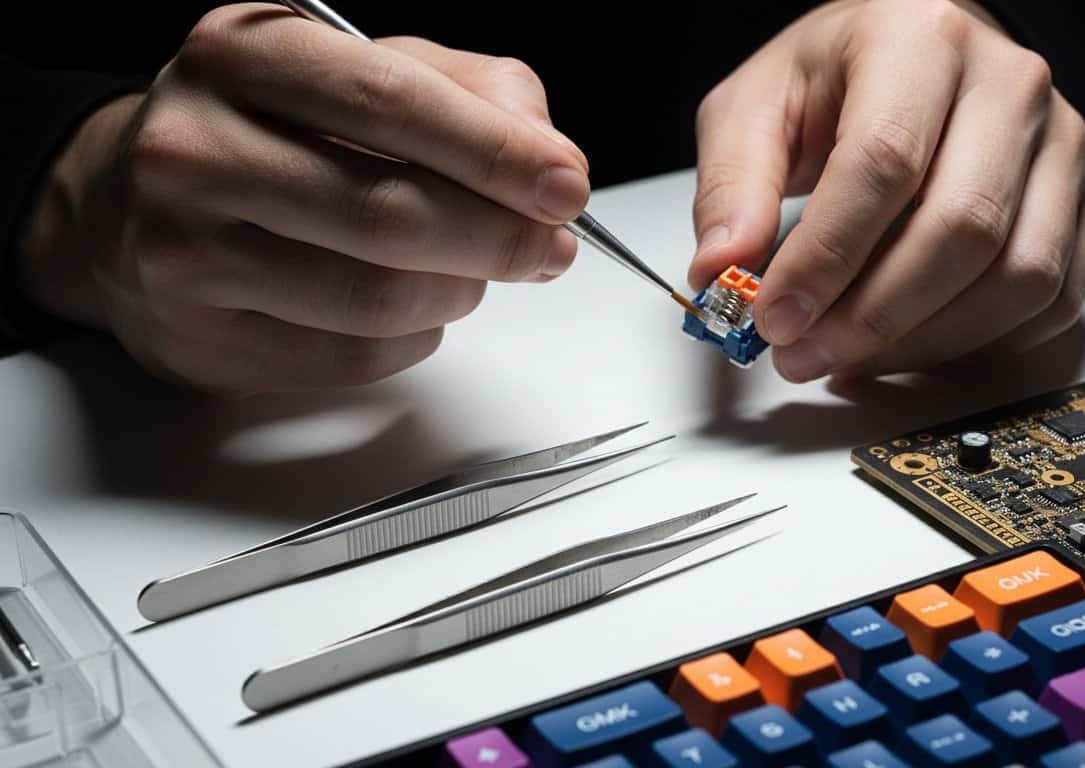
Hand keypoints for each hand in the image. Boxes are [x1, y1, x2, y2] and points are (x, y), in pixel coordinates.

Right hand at [15, 3, 588, 393]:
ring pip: (377, 298)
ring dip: (459, 293)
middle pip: (389, 212)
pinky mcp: (201, 337)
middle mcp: (196, 147)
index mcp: (242, 52)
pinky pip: (354, 357)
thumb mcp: (360, 70)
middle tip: (551, 248)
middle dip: (499, 238)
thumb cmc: (269, 131)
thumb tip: (547, 154)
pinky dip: (415, 339)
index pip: (392, 101)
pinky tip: (413, 309)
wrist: (131, 206)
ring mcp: (185, 250)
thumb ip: (468, 91)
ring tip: (474, 272)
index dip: (496, 151)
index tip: (567, 185)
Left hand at [689, 0, 1084, 380]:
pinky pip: (1054, 298)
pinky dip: (981, 343)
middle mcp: (1009, 83)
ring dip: (925, 341)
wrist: (916, 56)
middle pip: (962, 226)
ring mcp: (1059, 142)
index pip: (885, 161)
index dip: (828, 257)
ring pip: (1019, 274)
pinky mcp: (1082, 198)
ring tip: (849, 358)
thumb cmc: (839, 76)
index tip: (776, 315)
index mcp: (920, 36)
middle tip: (804, 353)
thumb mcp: (756, 106)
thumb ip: (731, 186)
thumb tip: (721, 272)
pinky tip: (914, 345)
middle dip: (873, 316)